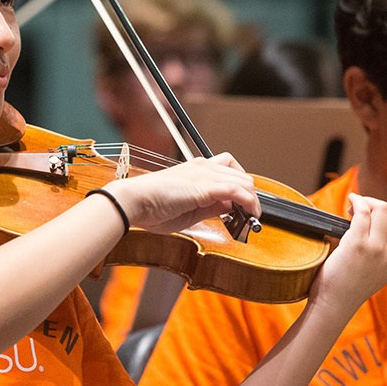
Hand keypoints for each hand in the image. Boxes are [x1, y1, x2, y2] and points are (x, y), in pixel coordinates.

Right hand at [99, 153, 259, 234]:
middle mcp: (204, 167)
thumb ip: (212, 207)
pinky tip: (249, 215)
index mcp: (197, 169)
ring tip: (252, 218)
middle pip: (242, 175)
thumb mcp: (191, 210)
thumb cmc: (153, 207)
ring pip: (244, 181)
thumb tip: (232, 209)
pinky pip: (237, 190)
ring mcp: (205, 174)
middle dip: (251, 196)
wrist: (134, 201)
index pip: (230, 172)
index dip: (241, 190)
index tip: (243, 209)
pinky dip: (248, 203)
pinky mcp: (205, 186)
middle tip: (250, 216)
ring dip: (252, 201)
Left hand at [309, 193, 386, 312]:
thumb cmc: (349, 285)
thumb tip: (378, 215)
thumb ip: (386, 249)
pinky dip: (357, 200)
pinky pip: (363, 211)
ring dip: (366, 201)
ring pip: (380, 208)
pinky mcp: (357, 244)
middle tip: (360, 212)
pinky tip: (352, 200)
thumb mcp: (379, 270)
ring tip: (354, 208)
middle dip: (377, 206)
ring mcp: (376, 249)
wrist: (334, 303)